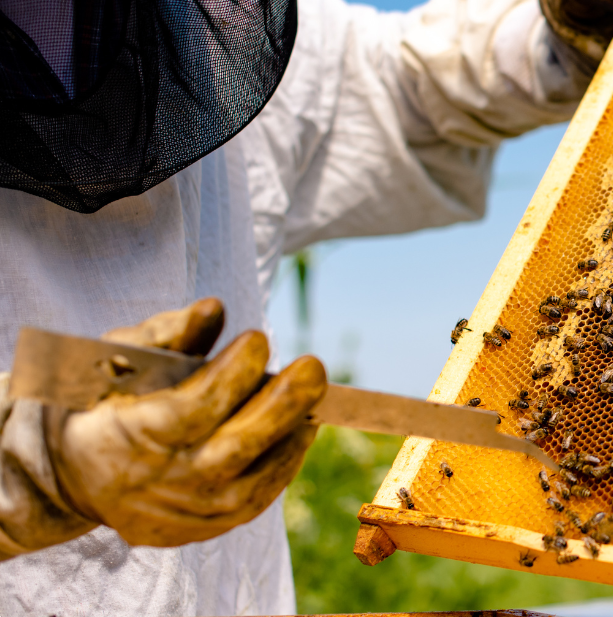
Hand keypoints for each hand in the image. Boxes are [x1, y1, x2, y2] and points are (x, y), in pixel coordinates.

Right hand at [45, 299, 327, 546]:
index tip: (258, 339)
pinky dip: (284, 462)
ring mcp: (184, 513)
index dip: (231, 375)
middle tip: (312, 366)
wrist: (74, 477)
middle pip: (233, 449)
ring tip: (313, 392)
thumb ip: (166, 334)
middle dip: (281, 405)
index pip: (192, 409)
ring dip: (291, 433)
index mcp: (128, 436)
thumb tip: (214, 309)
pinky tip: (301, 426)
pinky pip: (258, 499)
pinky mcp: (204, 528)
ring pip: (254, 481)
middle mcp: (158, 483)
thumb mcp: (118, 361)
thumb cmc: (103, 404)